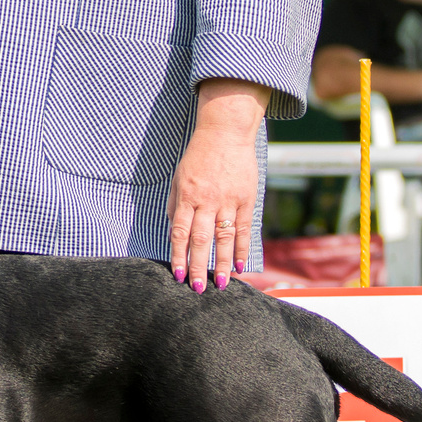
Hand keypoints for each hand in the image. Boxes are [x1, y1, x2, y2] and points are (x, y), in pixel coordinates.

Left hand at [168, 80, 266, 291]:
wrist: (225, 132)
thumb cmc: (198, 156)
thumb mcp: (179, 178)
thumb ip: (176, 206)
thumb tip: (175, 233)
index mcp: (187, 196)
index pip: (181, 233)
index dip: (179, 256)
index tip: (178, 276)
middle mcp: (207, 200)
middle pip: (202, 240)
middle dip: (199, 266)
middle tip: (198, 289)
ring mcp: (228, 200)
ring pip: (224, 238)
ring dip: (223, 263)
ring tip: (222, 284)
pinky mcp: (246, 198)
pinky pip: (244, 228)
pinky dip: (242, 248)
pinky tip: (241, 265)